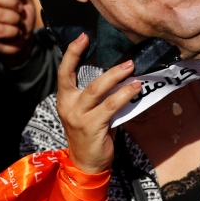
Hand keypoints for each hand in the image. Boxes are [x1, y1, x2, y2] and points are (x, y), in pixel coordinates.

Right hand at [56, 34, 141, 172]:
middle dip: (103, 66)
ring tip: (132, 68)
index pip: (64, 72)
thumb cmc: (91, 133)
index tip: (83, 36)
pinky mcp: (91, 127)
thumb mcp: (88, 111)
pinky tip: (135, 89)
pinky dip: (123, 95)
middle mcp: (68, 106)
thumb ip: (98, 94)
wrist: (87, 164)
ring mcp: (78, 117)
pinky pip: (109, 106)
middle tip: (125, 58)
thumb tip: (120, 73)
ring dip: (116, 77)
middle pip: (81, 79)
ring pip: (96, 90)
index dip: (72, 53)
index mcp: (65, 99)